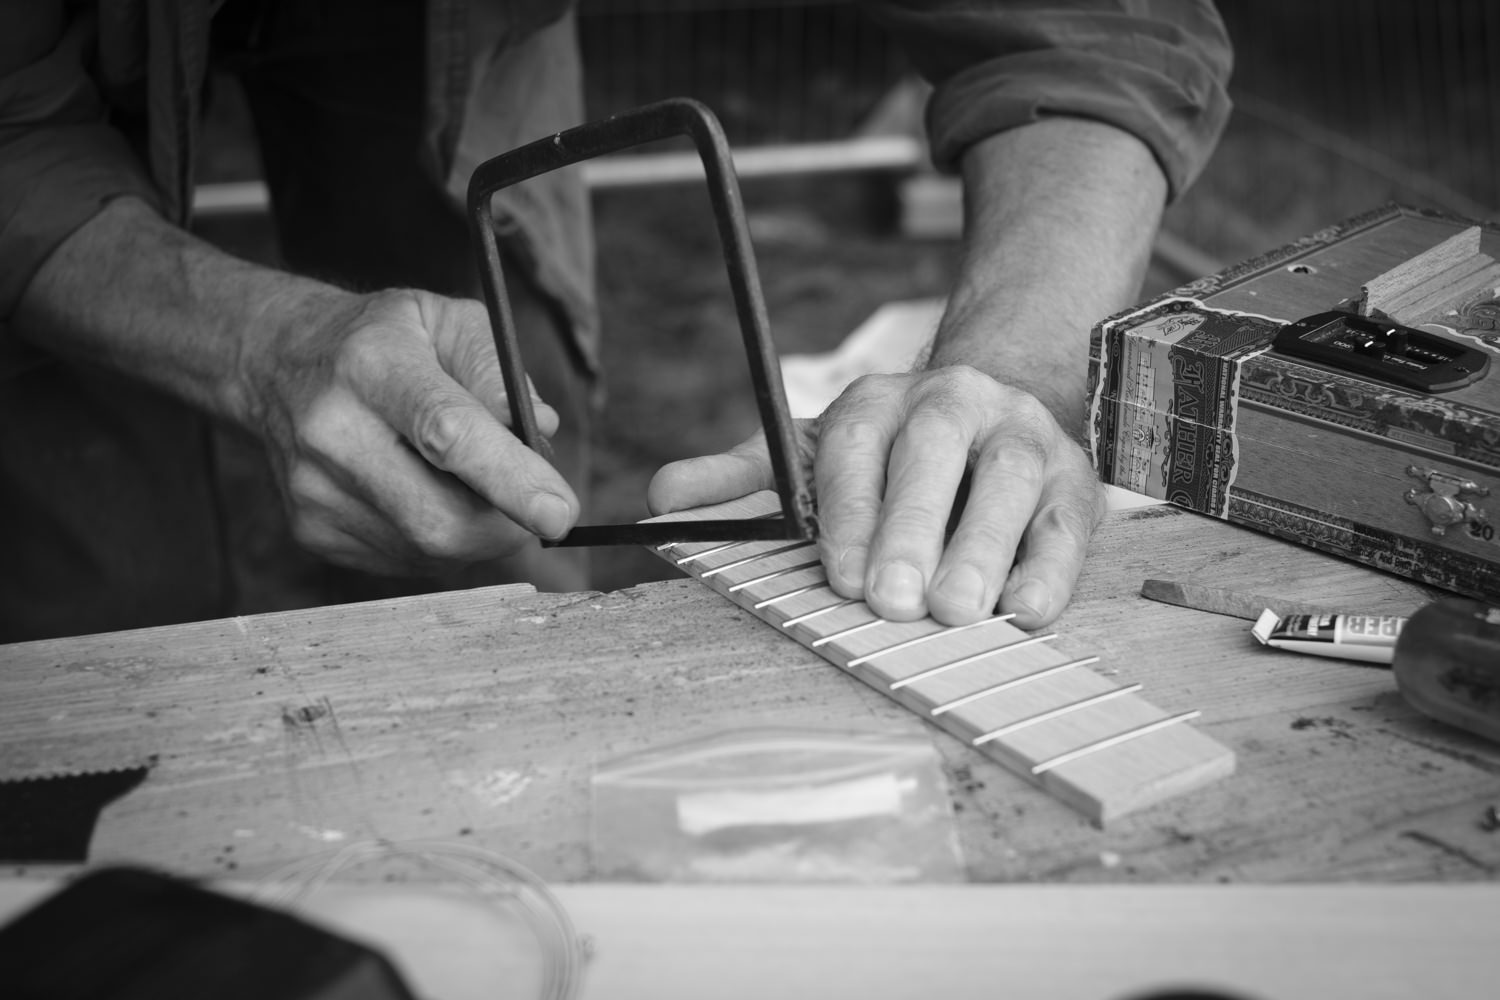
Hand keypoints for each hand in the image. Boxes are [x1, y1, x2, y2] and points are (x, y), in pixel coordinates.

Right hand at [241, 288, 579, 574]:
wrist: (277, 361)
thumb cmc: (385, 340)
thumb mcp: (449, 321)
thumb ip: (500, 374)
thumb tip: (540, 435)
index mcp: (371, 366)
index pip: (447, 434)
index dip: (510, 480)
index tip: (561, 513)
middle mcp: (332, 432)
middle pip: (439, 519)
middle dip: (506, 524)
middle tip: (533, 500)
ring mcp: (314, 490)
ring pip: (430, 549)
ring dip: (475, 529)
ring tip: (462, 478)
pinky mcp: (311, 530)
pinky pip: (407, 559)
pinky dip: (439, 538)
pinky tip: (423, 491)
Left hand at [648, 365, 1104, 628]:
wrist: (999, 405)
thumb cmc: (890, 454)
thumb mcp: (813, 453)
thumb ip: (744, 477)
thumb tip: (661, 500)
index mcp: (878, 402)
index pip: (856, 449)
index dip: (849, 513)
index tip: (841, 577)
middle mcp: (952, 404)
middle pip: (932, 455)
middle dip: (912, 527)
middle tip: (894, 600)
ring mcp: (1018, 437)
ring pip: (1005, 480)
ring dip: (981, 547)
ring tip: (958, 610)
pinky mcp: (1070, 481)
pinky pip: (1065, 521)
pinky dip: (1049, 568)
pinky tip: (1024, 611)